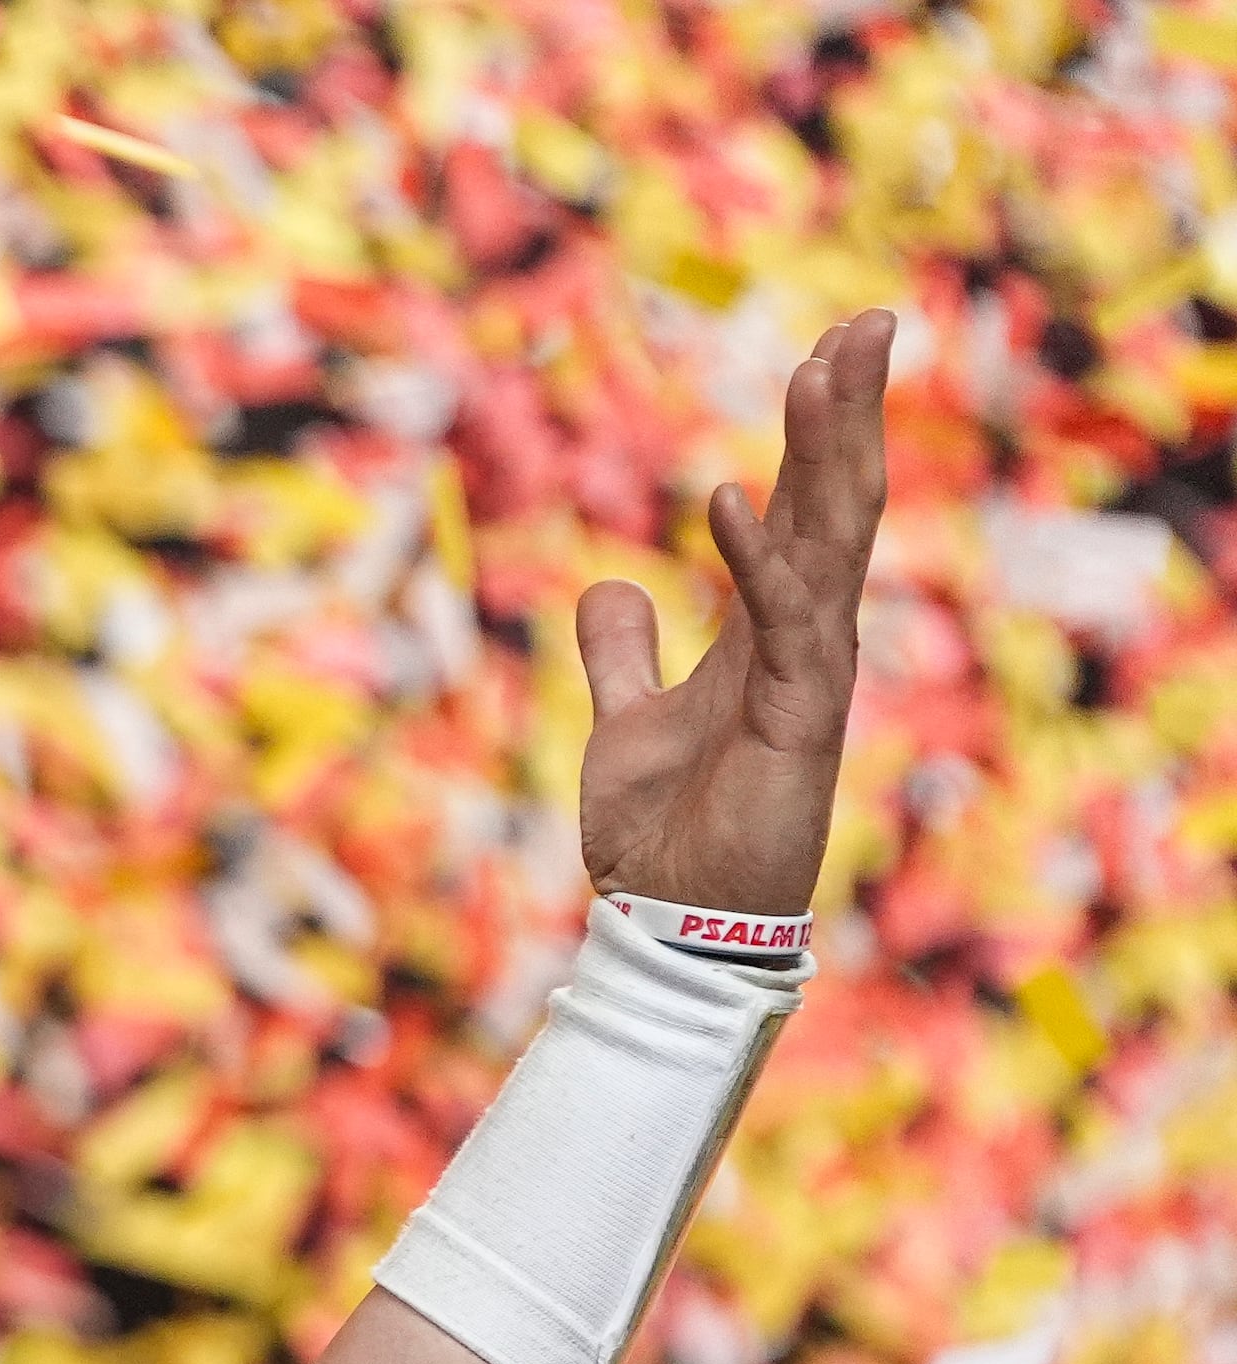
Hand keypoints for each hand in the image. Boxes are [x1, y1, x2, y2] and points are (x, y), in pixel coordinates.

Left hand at [573, 308, 895, 917]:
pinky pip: (781, 626)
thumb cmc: (663, 833)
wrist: (671, 925)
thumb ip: (622, 652)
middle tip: (871, 318)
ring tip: (827, 367)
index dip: (816, 432)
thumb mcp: (624, 721)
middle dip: (848, 413)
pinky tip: (730, 500)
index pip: (801, 508)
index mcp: (765, 631)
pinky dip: (755, 563)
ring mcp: (807, 676)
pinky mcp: (794, 722)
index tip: (832, 346)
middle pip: (835, 503)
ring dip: (824, 456)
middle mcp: (801, 640)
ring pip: (829, 544)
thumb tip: (612, 584)